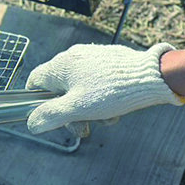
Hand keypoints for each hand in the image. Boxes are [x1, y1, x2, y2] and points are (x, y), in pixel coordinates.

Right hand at [25, 42, 184, 133]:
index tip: (48, 116)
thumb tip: (32, 123)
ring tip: (104, 118)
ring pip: (79, 87)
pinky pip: (95, 80)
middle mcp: (73, 57)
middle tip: (83, 127)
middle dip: (69, 111)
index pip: (35, 82)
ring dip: (87, 107)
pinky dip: (100, 96)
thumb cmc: (112, 91)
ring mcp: (91, 56)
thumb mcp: (77, 109)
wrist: (152, 76)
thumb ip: (51, 116)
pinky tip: (113, 107)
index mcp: (60, 66)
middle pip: (59, 88)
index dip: (36, 102)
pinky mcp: (108, 59)